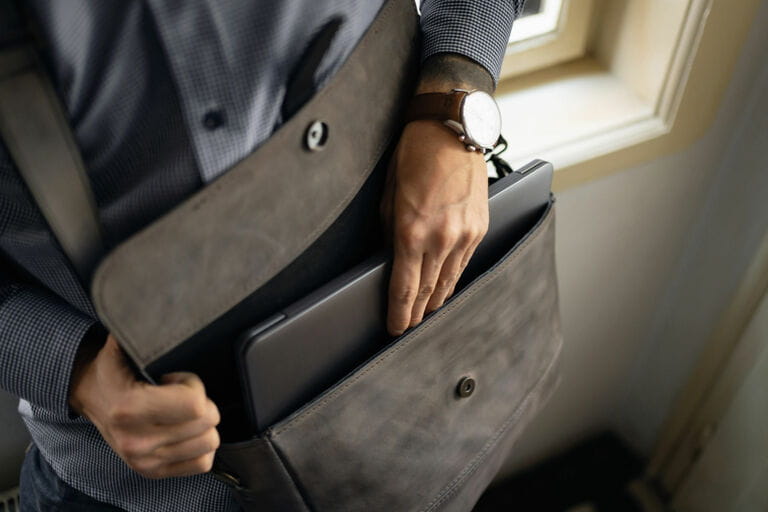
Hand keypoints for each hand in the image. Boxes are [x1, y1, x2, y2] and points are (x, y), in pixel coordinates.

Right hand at [69, 335, 220, 478]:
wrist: (88, 395)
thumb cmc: (112, 369)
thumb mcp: (124, 344)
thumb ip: (144, 328)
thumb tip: (161, 304)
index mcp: (130, 408)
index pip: (195, 405)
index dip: (194, 385)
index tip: (177, 379)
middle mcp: (137, 440)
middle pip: (207, 424)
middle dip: (201, 403)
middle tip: (178, 394)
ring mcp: (145, 460)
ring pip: (209, 444)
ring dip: (201, 424)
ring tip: (178, 411)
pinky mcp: (152, 471)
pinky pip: (202, 463)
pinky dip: (199, 445)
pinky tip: (183, 429)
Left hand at [380, 120, 488, 335]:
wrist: (452, 130)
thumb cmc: (415, 156)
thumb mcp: (389, 197)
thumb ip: (390, 234)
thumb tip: (391, 260)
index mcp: (412, 232)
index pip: (404, 287)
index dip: (399, 313)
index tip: (395, 327)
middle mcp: (441, 238)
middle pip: (427, 290)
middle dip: (416, 312)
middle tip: (408, 326)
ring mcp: (465, 235)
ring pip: (449, 280)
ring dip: (435, 299)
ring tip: (425, 312)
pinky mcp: (479, 227)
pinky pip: (464, 263)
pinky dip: (452, 278)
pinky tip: (444, 286)